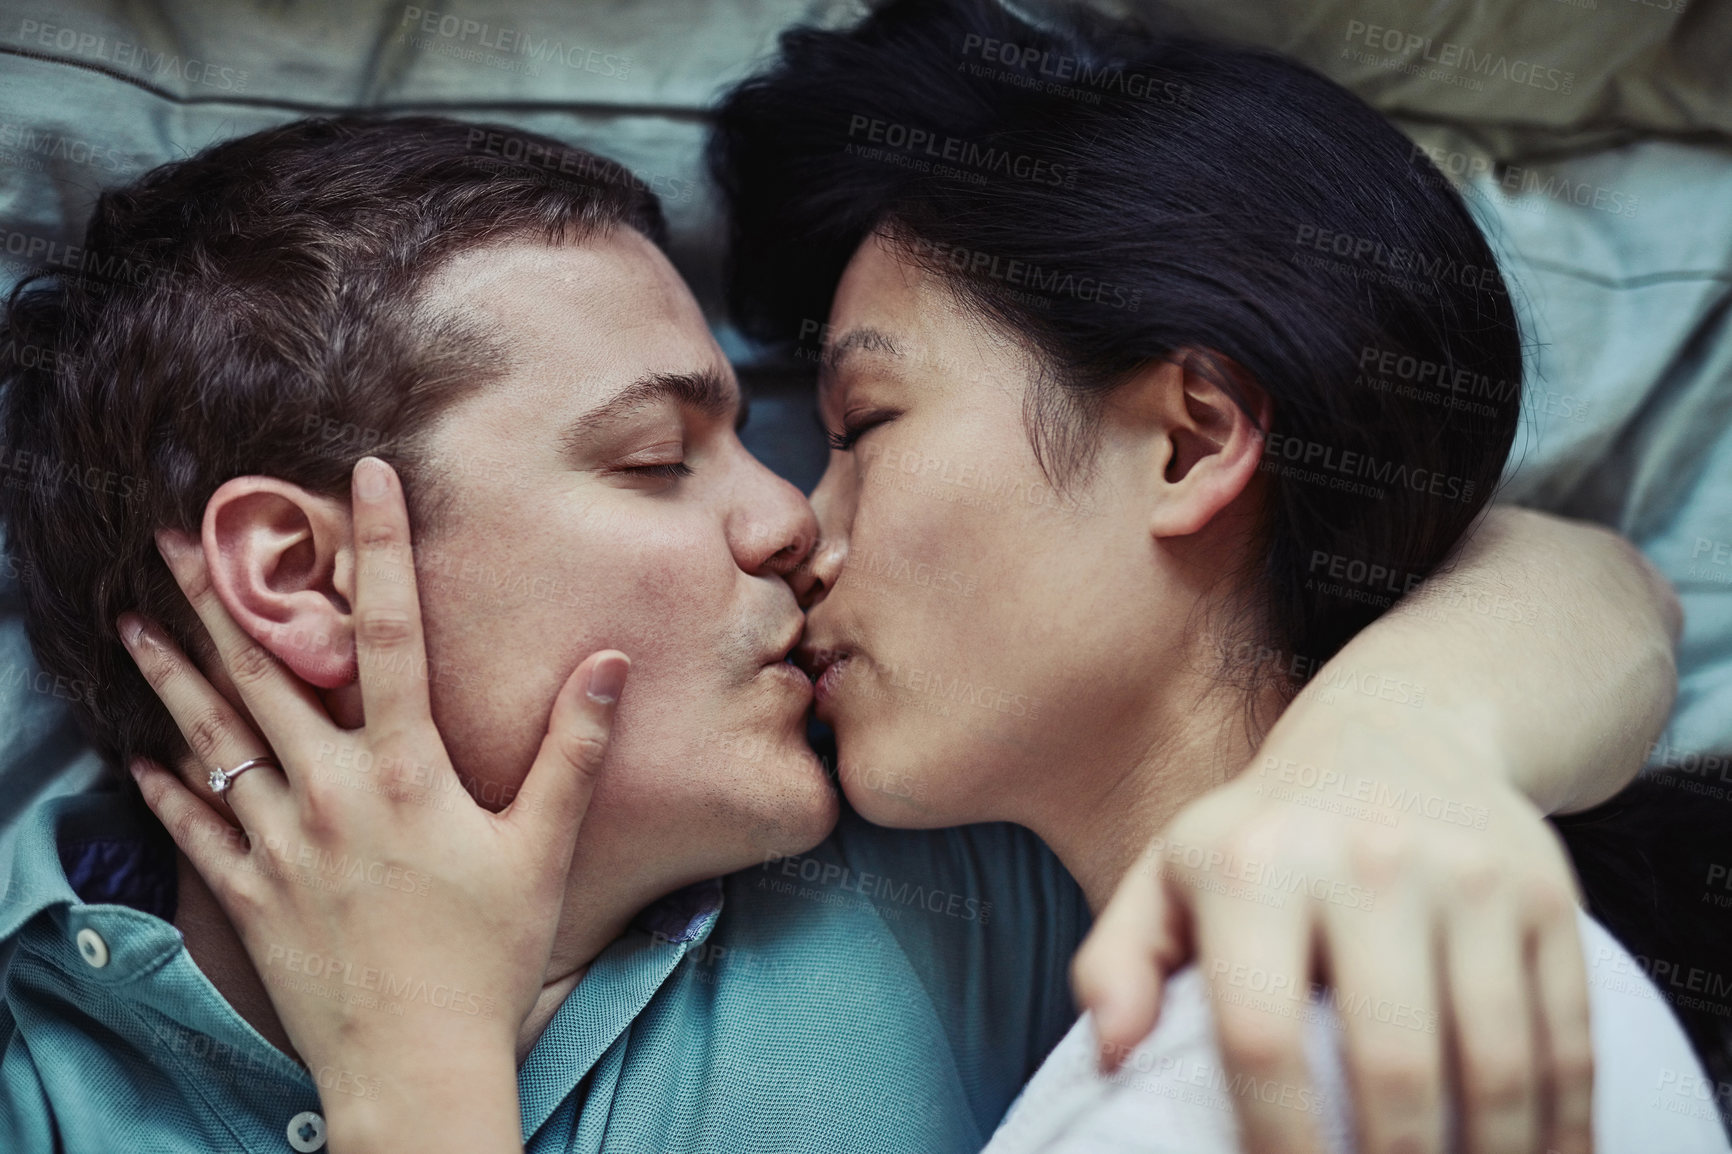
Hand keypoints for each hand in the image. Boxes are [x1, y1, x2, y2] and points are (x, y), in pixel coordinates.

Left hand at [118, 457, 627, 1153]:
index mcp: (405, 772)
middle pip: (268, 673)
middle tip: (179, 535)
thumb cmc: (490, 955)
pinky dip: (165, 788)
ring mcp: (280, 844)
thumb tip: (608, 662)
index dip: (380, 549)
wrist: (418, 1064)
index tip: (363, 478)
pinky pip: (195, 830)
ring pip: (214, 740)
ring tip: (132, 622)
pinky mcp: (249, 896)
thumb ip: (572, 750)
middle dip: (223, 596)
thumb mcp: (544, 849)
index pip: (391, 635)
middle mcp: (331, 793)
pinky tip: (138, 754)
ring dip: (171, 675)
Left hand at [1072, 712, 1591, 1153]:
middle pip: (1392, 1066)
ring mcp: (1466, 877)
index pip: (1262, 1039)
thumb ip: (1119, 960)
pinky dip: (1566, 1127)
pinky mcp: (1545, 894)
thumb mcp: (1172, 872)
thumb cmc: (1265, 832)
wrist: (1397, 728)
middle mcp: (1365, 863)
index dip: (1278, 1144)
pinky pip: (1568, 1037)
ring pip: (1497, 1065)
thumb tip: (1110, 1053)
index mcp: (1254, 867)